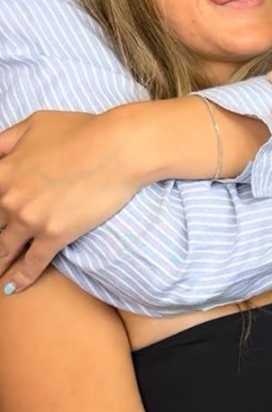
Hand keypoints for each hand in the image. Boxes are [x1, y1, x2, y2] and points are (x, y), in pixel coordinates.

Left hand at [0, 111, 140, 292]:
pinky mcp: (55, 235)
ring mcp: (30, 219)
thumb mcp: (35, 124)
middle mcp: (9, 198)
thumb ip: (6, 141)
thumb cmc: (81, 130)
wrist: (119, 148)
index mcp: (2, 171)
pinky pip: (32, 263)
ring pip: (4, 248)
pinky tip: (12, 288)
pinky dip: (20, 278)